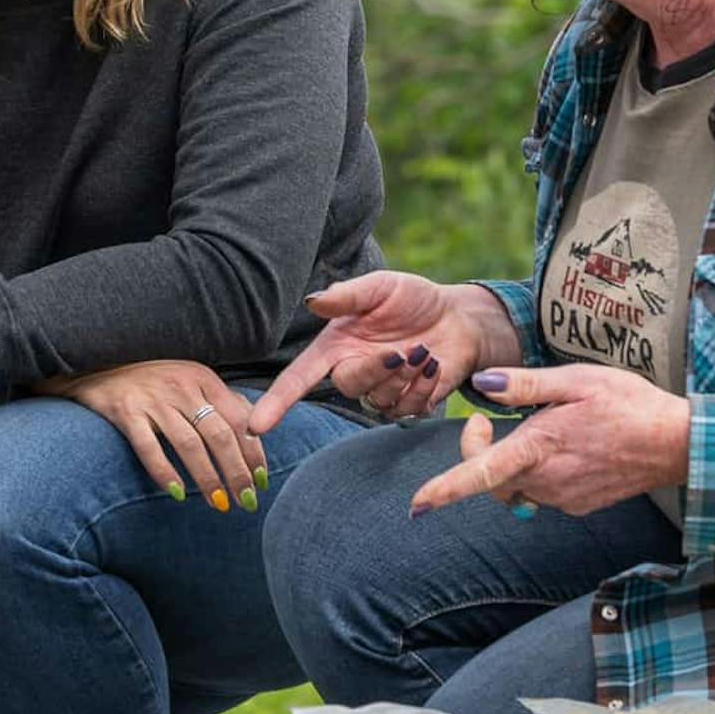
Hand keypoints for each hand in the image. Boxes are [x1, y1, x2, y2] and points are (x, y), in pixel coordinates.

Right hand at [36, 359, 267, 511]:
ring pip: (189, 444)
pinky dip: (164, 472)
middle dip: (237, 472)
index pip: (239, 419)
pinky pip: (149, 447)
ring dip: (208, 478)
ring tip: (219, 503)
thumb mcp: (188, 379)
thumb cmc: (149, 378)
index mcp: (202, 378)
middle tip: (246, 501)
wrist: (94, 364)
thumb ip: (219, 400)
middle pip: (219, 435)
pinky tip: (177, 493)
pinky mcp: (125, 411)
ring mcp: (152, 398)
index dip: (253, 452)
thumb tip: (253, 429)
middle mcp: (181, 386)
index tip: (262, 480)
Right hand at [250, 272, 520, 430]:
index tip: (257, 426)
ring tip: (424, 351)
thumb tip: (312, 301)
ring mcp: (380, 391)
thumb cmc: (414, 299)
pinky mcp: (407, 405)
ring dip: (406, 377)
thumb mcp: (381, 287)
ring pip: (380, 401)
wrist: (457, 318)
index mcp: (336, 346)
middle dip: (376, 370)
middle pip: (348, 386)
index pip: (299, 377)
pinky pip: (408, 410)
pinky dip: (425, 387)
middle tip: (404, 350)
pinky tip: (434, 366)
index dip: (277, 401)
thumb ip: (347, 296)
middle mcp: (353, 371)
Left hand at [406, 364, 690, 518]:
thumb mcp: (576, 380)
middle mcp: (546, 481)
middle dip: (478, 451)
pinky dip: (541, 471)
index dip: (445, 490)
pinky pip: (543, 491)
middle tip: (488, 419)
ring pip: (516, 486)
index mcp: (539, 448)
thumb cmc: (629, 404)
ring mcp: (563, 498)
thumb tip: (481, 385)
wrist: (678, 444)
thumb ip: (525, 385)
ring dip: (513, 461)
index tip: (417, 505)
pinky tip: (568, 448)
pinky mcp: (579, 505)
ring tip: (542, 428)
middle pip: (490, 479)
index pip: (480, 474)